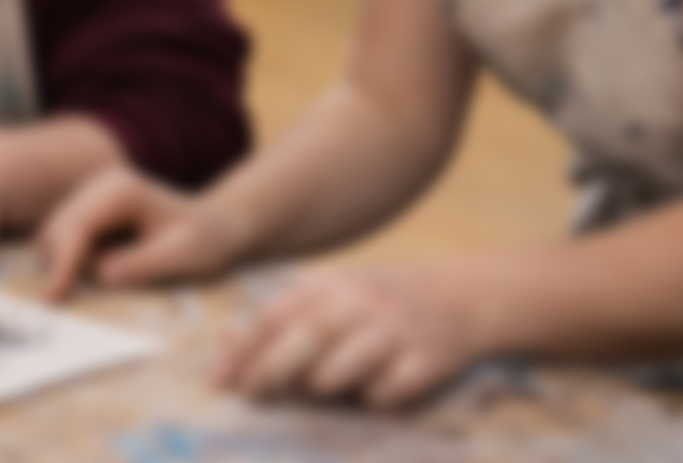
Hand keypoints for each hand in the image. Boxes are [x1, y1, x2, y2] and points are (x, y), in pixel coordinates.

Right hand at [38, 166, 249, 299]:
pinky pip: (65, 241)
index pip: (77, 225)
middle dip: (66, 264)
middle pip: (57, 228)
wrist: (214, 227)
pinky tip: (111, 265)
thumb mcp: (181, 256)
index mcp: (121, 189)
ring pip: (55, 236)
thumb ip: (143, 264)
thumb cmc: (203, 240)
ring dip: (71, 264)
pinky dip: (76, 261)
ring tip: (118, 271)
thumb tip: (103, 275)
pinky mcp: (89, 212)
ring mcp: (92, 196)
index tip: (56, 295)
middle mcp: (100, 185)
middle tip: (101, 288)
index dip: (64, 261)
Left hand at [217, 264, 484, 409]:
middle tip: (250, 396)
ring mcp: (394, 333)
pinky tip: (379, 390)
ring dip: (323, 387)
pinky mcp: (426, 363)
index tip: (219, 380)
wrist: (463, 298)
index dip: (244, 350)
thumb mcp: (333, 295)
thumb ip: (284, 318)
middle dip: (270, 371)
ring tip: (325, 387)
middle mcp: (361, 303)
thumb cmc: (381, 304)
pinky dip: (374, 399)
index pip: (277, 315)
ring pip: (340, 372)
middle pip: (304, 340)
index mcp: (331, 285)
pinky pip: (384, 394)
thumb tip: (225, 348)